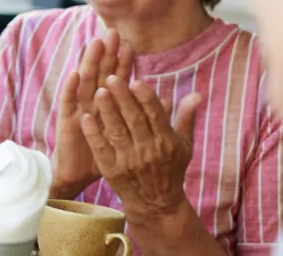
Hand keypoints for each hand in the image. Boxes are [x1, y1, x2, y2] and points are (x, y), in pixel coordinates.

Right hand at [51, 30, 133, 197]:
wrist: (79, 174)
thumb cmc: (107, 154)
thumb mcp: (129, 134)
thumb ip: (146, 115)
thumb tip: (167, 99)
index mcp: (109, 105)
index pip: (118, 79)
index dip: (123, 64)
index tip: (131, 46)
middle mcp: (92, 103)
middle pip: (101, 74)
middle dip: (107, 55)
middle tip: (113, 34)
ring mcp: (79, 110)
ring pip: (85, 82)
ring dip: (89, 63)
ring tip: (95, 44)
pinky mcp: (67, 121)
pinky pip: (68, 102)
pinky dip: (70, 87)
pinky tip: (75, 73)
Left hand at [81, 75, 201, 220]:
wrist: (156, 204)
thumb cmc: (170, 169)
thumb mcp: (184, 146)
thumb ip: (186, 118)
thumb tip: (197, 94)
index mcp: (166, 142)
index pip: (155, 115)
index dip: (145, 98)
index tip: (136, 81)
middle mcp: (148, 150)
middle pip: (134, 120)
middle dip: (122, 98)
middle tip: (111, 78)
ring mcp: (129, 161)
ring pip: (116, 131)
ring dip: (107, 111)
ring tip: (99, 91)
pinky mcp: (112, 170)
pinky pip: (101, 148)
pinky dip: (93, 133)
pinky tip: (85, 118)